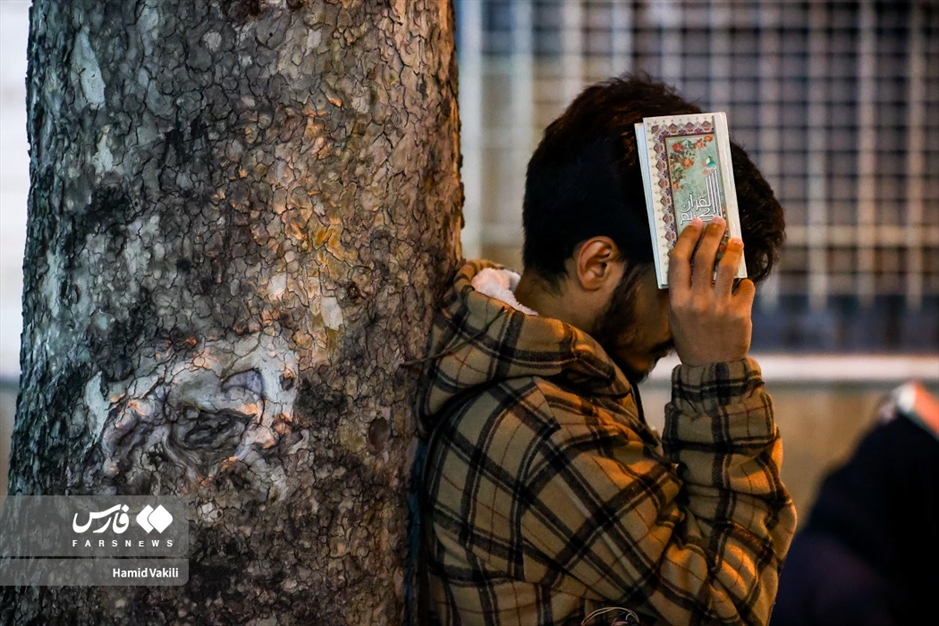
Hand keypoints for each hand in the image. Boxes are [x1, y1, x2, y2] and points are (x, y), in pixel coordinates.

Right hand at [667, 216, 753, 366]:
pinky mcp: (740, 314)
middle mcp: (696, 301)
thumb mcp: (677, 316)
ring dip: (733, 249)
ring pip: (729, 267)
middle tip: (719, 222)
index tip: (695, 223)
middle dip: (713, 235)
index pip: (679, 260)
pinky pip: (746, 287)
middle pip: (704, 257)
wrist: (713, 368)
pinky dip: (745, 283)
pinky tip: (742, 285)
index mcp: (677, 301)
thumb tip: (695, 257)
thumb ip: (683, 290)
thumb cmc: (692, 338)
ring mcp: (719, 307)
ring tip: (736, 240)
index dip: (688, 238)